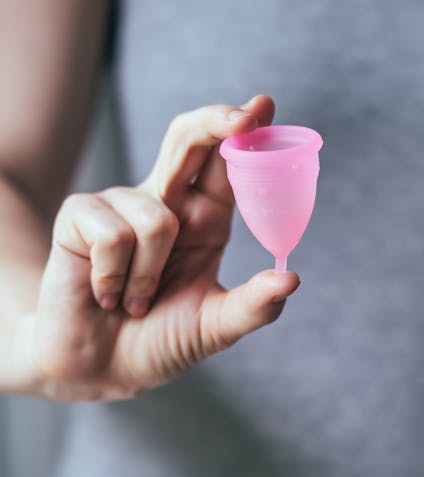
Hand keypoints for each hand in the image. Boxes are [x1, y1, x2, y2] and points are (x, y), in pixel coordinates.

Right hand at [27, 95, 299, 400]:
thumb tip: (291, 278)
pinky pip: (112, 234)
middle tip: (245, 116)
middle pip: (188, 140)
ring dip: (150, 277)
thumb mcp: (216, 327)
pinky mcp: (79, 218)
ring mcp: (121, 206)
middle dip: (215, 122)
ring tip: (137, 303)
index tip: (264, 105)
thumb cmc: (161, 342)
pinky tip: (106, 295)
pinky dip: (115, 279)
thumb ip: (254, 306)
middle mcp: (168, 204)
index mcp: (206, 220)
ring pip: (156, 218)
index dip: (244, 131)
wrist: (102, 370)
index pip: (227, 164)